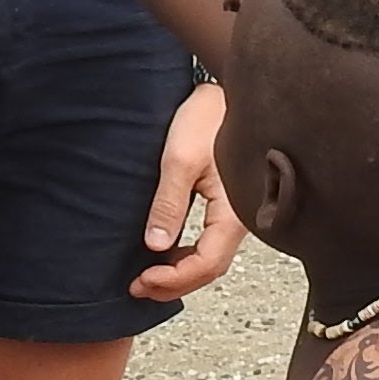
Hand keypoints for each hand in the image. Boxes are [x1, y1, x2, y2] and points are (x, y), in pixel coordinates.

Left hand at [129, 77, 246, 302]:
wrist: (224, 92)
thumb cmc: (208, 118)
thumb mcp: (179, 159)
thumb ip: (169, 204)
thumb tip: (156, 245)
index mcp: (234, 211)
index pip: (207, 263)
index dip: (175, 279)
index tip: (143, 279)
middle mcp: (240, 218)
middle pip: (209, 267)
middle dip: (174, 283)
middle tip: (137, 287)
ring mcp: (234, 213)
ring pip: (210, 257)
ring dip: (179, 272)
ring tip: (147, 276)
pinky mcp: (226, 205)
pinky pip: (209, 241)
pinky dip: (186, 255)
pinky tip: (166, 253)